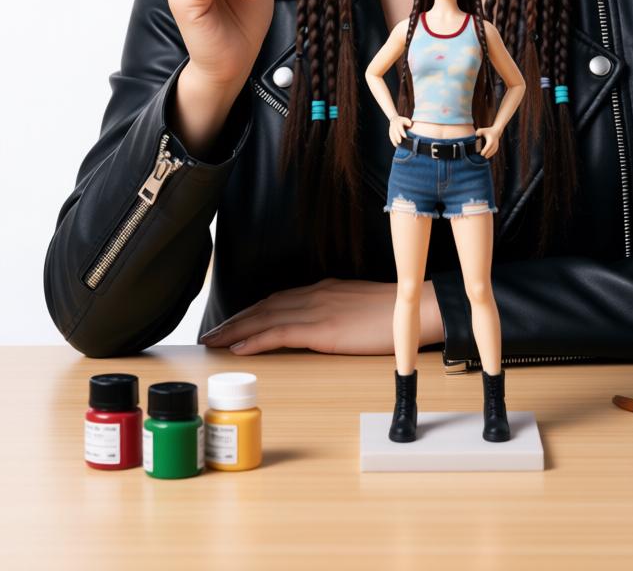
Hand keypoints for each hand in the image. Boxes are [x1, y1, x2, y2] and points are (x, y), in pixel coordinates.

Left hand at [200, 278, 443, 354]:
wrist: (417, 307)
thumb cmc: (396, 313)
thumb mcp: (360, 308)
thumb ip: (339, 313)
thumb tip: (326, 326)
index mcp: (325, 290)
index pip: (278, 299)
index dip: (252, 312)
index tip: (232, 323)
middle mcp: (315, 295)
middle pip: (265, 306)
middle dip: (235, 321)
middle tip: (210, 335)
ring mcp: (318, 310)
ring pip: (265, 318)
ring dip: (236, 330)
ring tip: (214, 342)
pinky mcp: (323, 328)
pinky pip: (280, 333)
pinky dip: (255, 339)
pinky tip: (238, 348)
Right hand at [389, 114, 413, 146]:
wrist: (394, 119)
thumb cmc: (403, 121)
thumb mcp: (406, 120)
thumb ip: (409, 123)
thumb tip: (410, 127)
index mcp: (398, 122)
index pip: (400, 128)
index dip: (402, 132)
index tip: (405, 137)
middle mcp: (394, 125)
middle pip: (395, 132)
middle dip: (398, 137)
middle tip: (400, 142)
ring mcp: (391, 128)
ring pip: (392, 134)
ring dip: (394, 140)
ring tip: (397, 145)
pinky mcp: (390, 131)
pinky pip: (391, 136)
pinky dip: (392, 140)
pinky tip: (395, 145)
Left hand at [473, 126, 499, 157]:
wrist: (496, 131)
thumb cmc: (487, 131)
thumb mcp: (482, 130)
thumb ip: (478, 132)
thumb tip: (476, 135)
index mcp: (491, 140)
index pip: (488, 147)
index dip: (484, 151)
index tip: (481, 154)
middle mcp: (494, 144)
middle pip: (490, 151)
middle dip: (486, 154)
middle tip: (481, 157)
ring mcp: (496, 146)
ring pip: (492, 152)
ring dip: (488, 155)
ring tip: (484, 157)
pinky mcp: (497, 147)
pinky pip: (494, 152)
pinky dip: (490, 154)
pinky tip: (487, 156)